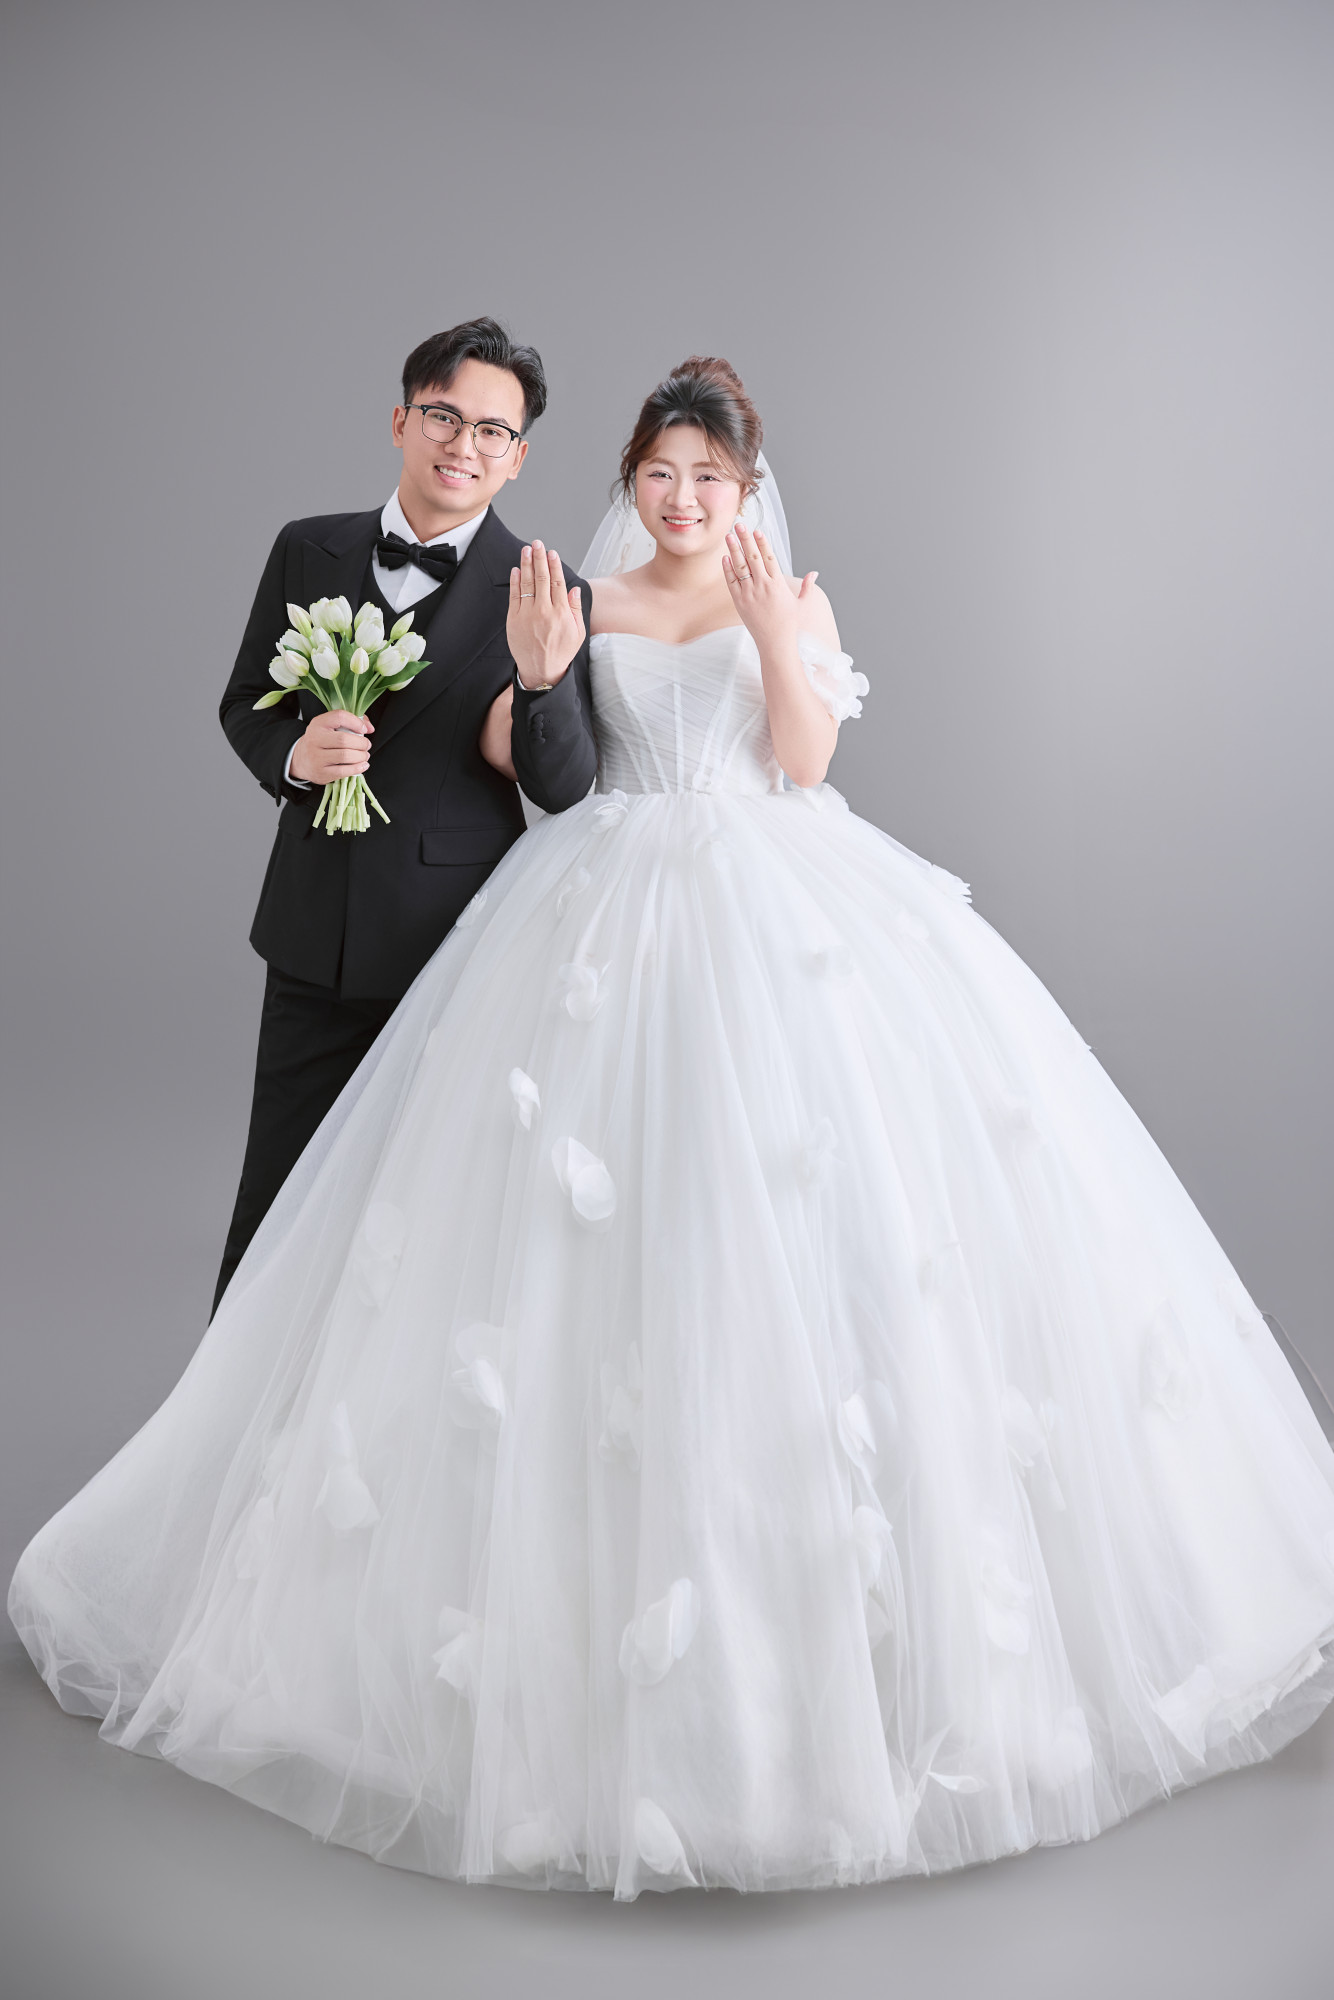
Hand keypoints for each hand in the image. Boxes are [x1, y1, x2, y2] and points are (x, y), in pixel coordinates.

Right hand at [289, 710, 372, 783]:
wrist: (301, 759)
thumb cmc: (321, 741)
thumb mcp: (330, 726)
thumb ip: (351, 721)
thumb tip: (369, 728)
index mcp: (318, 724)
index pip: (339, 717)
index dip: (356, 722)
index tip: (364, 729)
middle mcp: (315, 739)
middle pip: (344, 739)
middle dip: (362, 743)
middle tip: (366, 745)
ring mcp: (316, 757)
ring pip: (345, 756)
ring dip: (361, 756)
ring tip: (364, 755)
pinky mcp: (321, 773)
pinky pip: (343, 771)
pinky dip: (357, 768)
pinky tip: (362, 765)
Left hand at [508, 542, 585, 688]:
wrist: (541, 671)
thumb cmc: (561, 652)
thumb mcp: (578, 632)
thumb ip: (576, 609)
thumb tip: (575, 588)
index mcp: (561, 613)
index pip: (557, 582)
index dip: (554, 565)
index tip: (552, 553)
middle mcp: (544, 611)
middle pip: (541, 578)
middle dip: (539, 558)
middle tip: (537, 544)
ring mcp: (527, 615)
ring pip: (526, 583)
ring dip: (526, 564)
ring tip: (526, 550)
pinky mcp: (514, 620)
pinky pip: (514, 596)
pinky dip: (515, 581)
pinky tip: (517, 569)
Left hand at [723, 523, 818, 651]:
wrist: (775, 644)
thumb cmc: (789, 625)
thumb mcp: (802, 605)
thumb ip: (807, 587)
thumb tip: (815, 573)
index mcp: (778, 584)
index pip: (769, 558)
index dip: (762, 543)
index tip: (757, 530)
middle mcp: (763, 587)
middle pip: (753, 557)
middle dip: (746, 539)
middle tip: (740, 524)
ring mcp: (749, 594)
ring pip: (740, 567)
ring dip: (734, 550)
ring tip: (729, 536)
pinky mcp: (739, 603)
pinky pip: (732, 582)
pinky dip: (728, 570)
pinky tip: (725, 557)